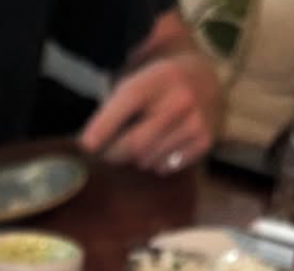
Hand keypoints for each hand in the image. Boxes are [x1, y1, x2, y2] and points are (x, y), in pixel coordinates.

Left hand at [79, 51, 221, 173]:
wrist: (208, 79)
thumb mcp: (138, 82)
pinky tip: (163, 144)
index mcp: (158, 79)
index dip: (105, 125)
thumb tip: (88, 144)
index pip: (128, 101)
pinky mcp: (204, 142)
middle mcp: (180, 99)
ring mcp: (195, 122)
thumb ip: (114, 108)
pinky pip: (164, 168)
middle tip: (105, 152)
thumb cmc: (159, 86)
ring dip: (136, 157)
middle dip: (113, 153)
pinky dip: (156, 162)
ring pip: (146, 160)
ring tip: (143, 139)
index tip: (86, 144)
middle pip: (135, 143)